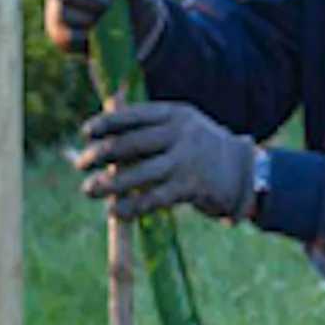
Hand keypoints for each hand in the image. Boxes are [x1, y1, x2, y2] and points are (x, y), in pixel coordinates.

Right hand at [43, 0, 161, 56]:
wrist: (135, 34)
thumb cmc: (133, 0)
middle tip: (107, 2)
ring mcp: (57, 5)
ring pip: (60, 9)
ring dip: (87, 17)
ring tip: (108, 20)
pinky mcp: (58, 31)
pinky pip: (64, 35)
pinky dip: (85, 37)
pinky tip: (98, 36)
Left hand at [76, 101, 255, 221]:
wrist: (244, 171)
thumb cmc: (202, 147)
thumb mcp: (182, 125)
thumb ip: (150, 127)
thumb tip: (105, 134)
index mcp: (175, 113)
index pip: (133, 116)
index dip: (106, 124)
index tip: (85, 132)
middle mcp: (180, 134)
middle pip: (131, 144)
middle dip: (100, 154)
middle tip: (80, 163)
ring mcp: (185, 161)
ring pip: (138, 174)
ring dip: (109, 184)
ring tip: (88, 189)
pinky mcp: (189, 188)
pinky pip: (152, 199)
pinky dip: (131, 206)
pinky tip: (114, 211)